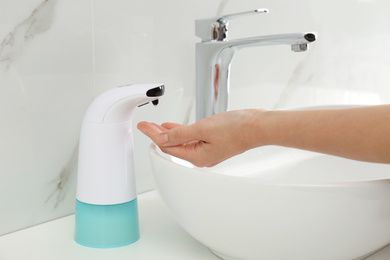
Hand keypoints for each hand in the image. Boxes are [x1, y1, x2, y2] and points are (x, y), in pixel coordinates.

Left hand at [137, 109, 265, 166]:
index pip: (167, 146)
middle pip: (173, 145)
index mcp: (196, 157)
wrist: (256, 126)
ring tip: (156, 125)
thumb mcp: (202, 129)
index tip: (143, 126)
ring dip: (168, 132)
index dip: (153, 134)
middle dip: (157, 134)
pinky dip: (181, 132)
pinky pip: (191, 139)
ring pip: (181, 141)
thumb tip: (162, 137)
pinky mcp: (212, 143)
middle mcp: (200, 157)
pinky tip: (175, 127)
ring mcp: (207, 150)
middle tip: (145, 125)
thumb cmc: (236, 129)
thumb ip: (180, 134)